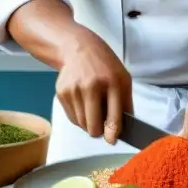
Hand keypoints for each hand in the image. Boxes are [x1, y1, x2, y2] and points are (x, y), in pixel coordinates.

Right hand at [55, 29, 132, 143]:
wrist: (78, 48)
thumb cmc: (105, 66)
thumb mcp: (123, 78)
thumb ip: (125, 104)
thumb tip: (122, 130)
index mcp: (112, 83)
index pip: (113, 116)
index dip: (113, 132)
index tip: (112, 139)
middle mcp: (91, 86)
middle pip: (93, 127)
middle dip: (99, 130)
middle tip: (102, 123)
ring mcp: (74, 90)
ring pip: (82, 125)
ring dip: (88, 122)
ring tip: (92, 106)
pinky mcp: (61, 92)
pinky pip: (72, 118)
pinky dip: (79, 116)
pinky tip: (83, 102)